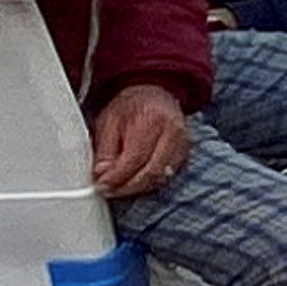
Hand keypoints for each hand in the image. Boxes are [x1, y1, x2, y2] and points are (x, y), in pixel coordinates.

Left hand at [87, 82, 192, 200]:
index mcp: (151, 119)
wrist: (153, 94)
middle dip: (127, 187)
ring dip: (138, 188)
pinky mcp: (185, 154)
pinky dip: (149, 183)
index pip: (135, 158)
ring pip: (161, 178)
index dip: (117, 177)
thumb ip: (105, 150)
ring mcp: (182, 144)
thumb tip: (102, 175)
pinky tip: (134, 183)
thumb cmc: (130, 107)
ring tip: (118, 189)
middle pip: (151, 172)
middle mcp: (172, 132)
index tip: (101, 185)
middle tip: (108, 191)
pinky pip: (168, 176)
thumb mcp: (108, 122)